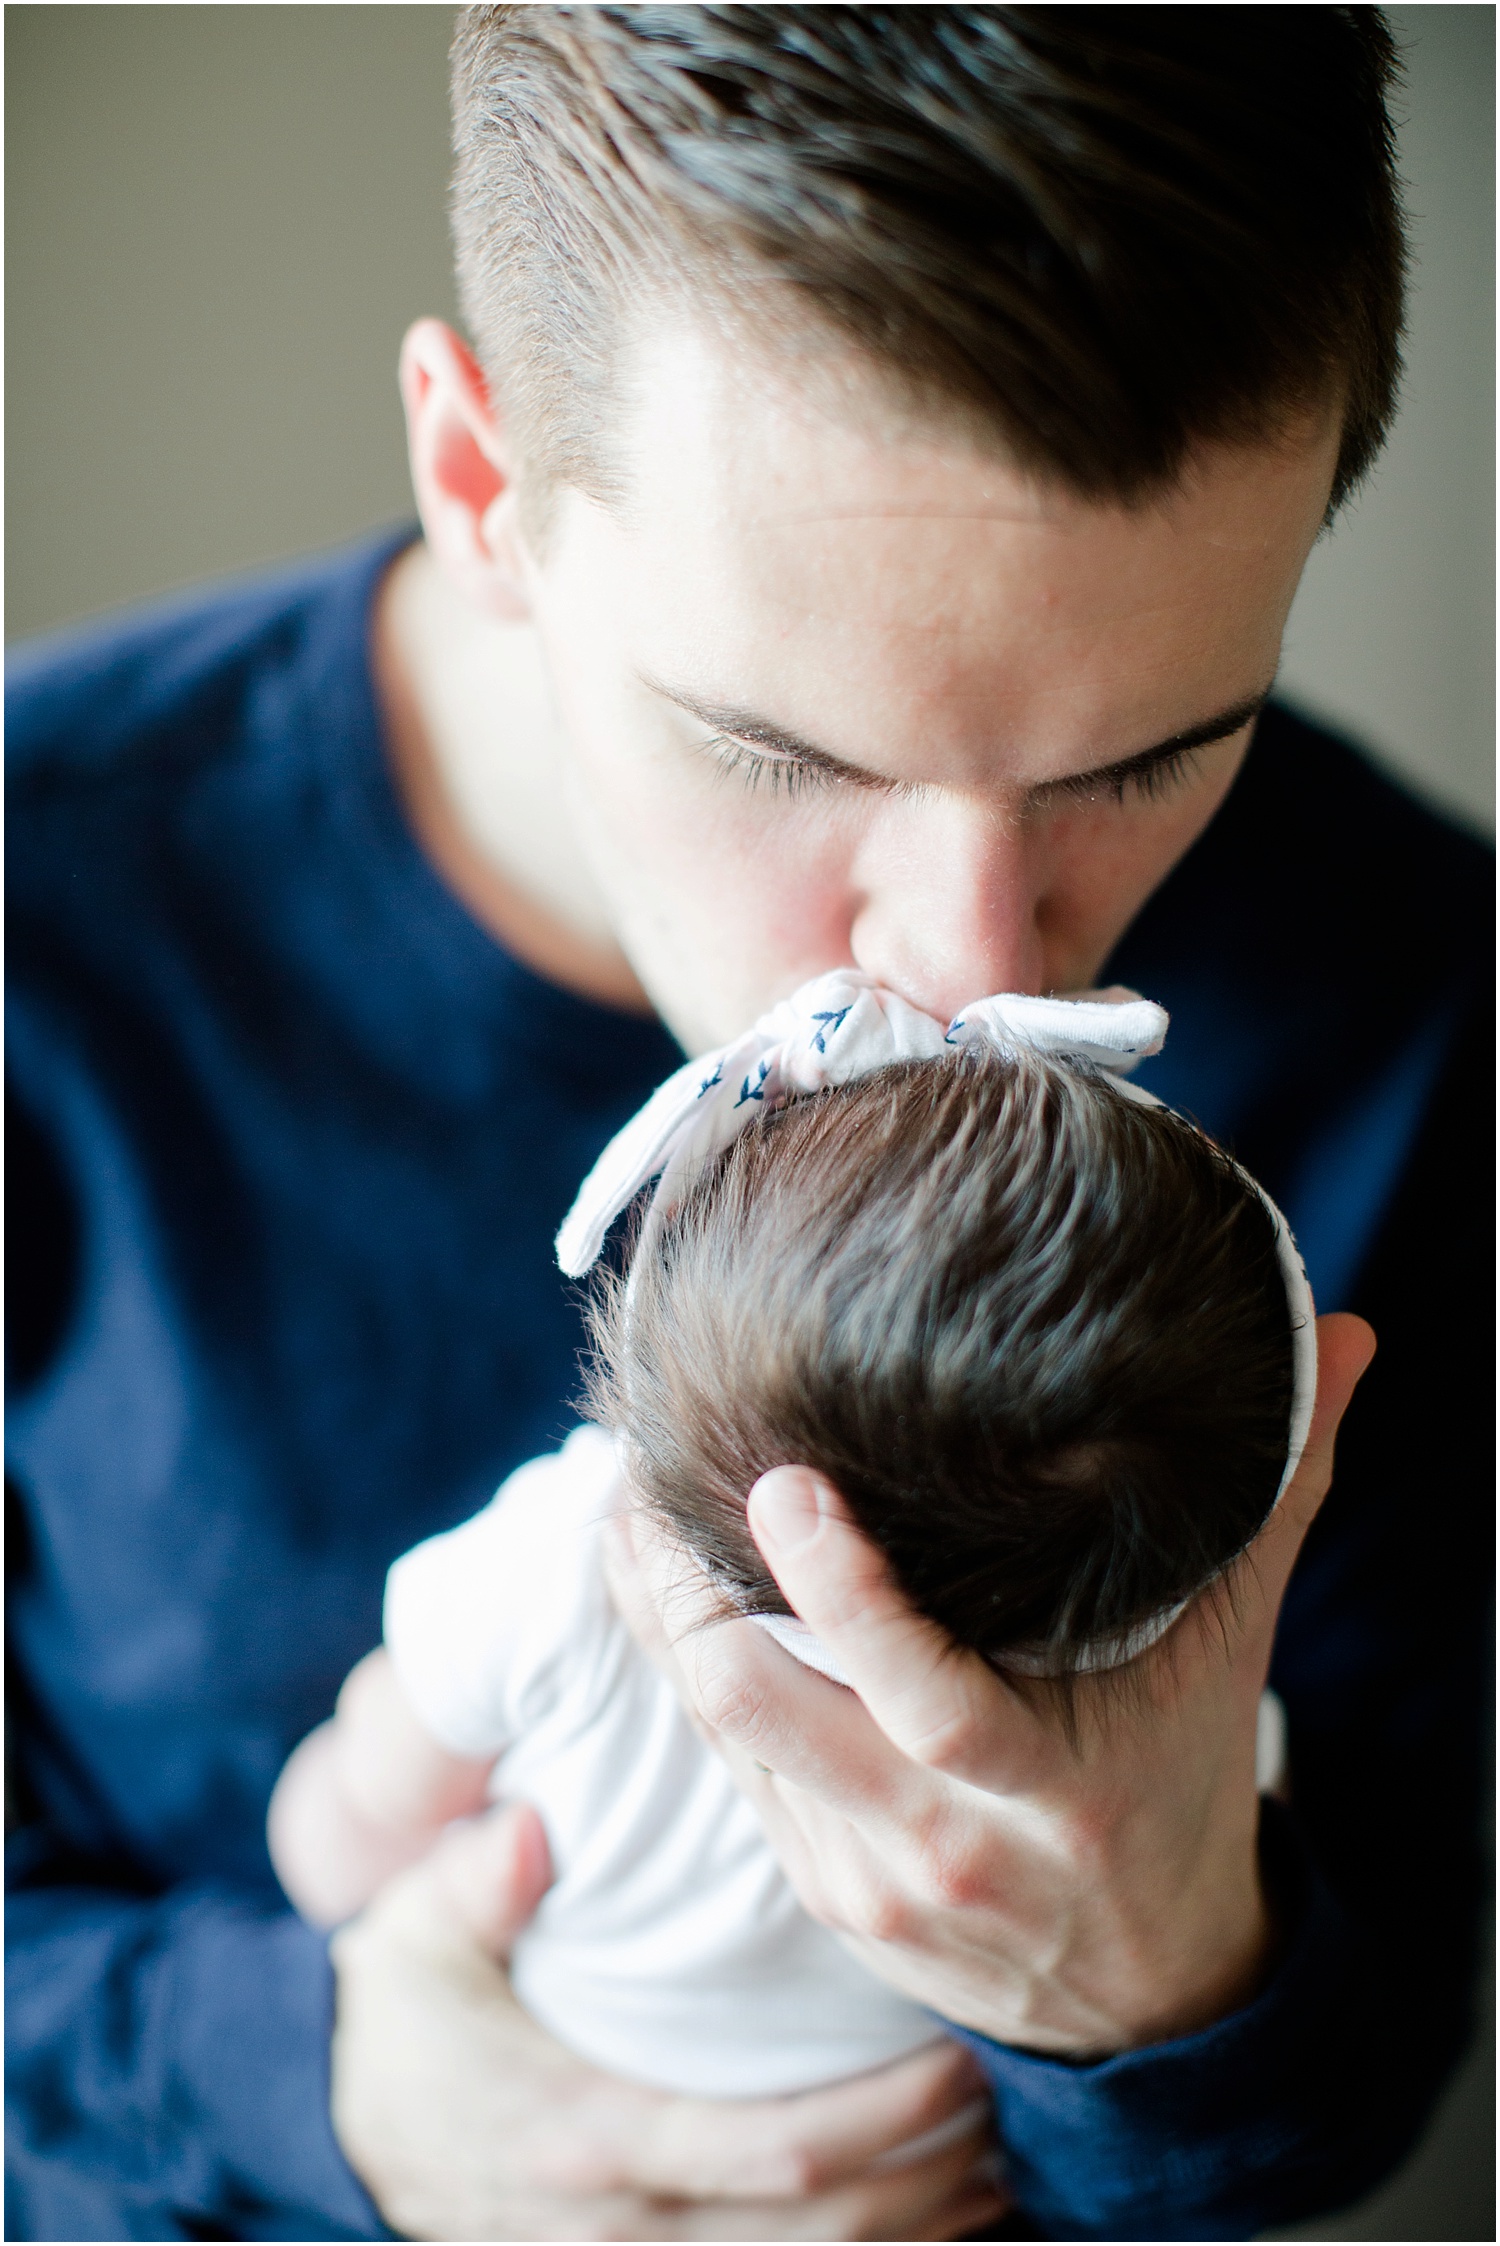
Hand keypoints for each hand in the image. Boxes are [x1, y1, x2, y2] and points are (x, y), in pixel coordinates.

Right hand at [330, 1801, 1006, 2239]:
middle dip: (929, 2175)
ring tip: (995, 2160)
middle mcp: (627, 2229)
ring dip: (916, 2229)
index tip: (957, 2059)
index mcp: (593, 2138)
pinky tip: (926, 2219)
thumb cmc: (405, 2020)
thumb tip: (531, 1833)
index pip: (773, 2152)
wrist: (341, 2126)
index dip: (883, 2122)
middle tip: (1002, 2095)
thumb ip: (473, 1884)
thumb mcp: (412, 1939)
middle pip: (822, 2231)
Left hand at [609, 1312, 1375, 2058]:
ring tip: (622, 1502)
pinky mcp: (813, 1890)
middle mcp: (936, 1844)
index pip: (923, 1700)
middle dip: (683, 1595)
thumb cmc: (1180, 1788)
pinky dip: (686, 1672)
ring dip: (659, 1621)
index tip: (782, 1485)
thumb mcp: (1230, 1656)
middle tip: (641, 1467)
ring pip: (720, 1734)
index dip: (843, 1597)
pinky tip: (660, 1591)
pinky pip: (725, 1767)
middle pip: (766, 1716)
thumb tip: (1345, 1340)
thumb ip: (1276, 1496)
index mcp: (1042, 1790)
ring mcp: (860, 1876)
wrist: (1146, 1993)